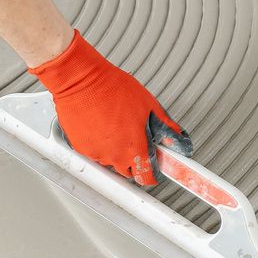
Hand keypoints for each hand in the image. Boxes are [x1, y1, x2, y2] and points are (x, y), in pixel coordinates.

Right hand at [29, 31, 190, 184]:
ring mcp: (95, 153)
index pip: (146, 177)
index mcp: (133, 148)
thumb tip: (178, 138)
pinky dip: (98, 144)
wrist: (80, 80)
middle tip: (134, 140)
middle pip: (128, 171)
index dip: (152, 173)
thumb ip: (166, 127)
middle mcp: (113, 156)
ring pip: (109, 161)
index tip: (153, 168)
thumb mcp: (148, 104)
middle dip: (134, 161)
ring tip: (115, 126)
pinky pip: (93, 152)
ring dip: (115, 150)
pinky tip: (100, 125)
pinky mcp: (80, 147)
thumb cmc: (111, 88)